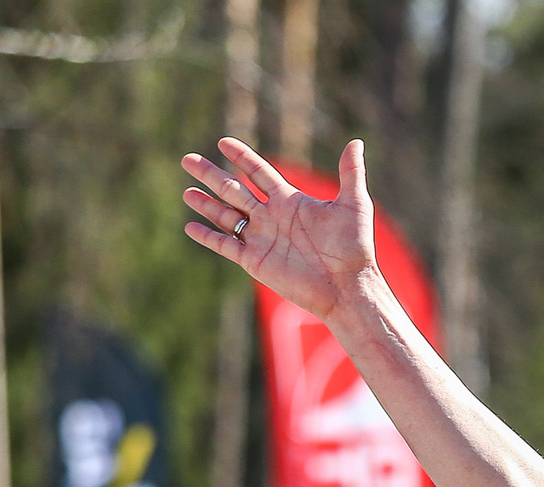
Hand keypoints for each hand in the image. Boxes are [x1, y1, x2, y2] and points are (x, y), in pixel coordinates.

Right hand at [180, 137, 382, 322]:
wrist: (347, 286)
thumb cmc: (354, 248)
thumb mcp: (354, 205)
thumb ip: (350, 173)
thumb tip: (356, 142)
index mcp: (290, 201)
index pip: (259, 173)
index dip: (242, 157)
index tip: (223, 142)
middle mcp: (272, 218)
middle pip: (234, 190)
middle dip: (211, 175)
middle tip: (188, 159)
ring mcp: (262, 239)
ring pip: (226, 216)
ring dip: (206, 203)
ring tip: (186, 191)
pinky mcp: (255, 261)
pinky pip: (226, 246)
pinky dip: (208, 237)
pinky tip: (190, 226)